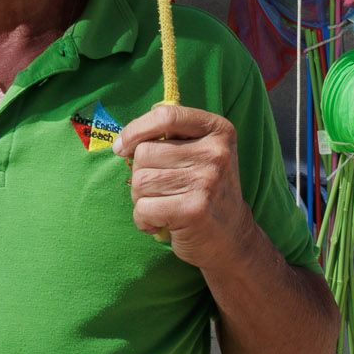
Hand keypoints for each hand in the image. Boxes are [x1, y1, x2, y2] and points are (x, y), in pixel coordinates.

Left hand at [114, 103, 260, 270]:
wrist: (231, 237)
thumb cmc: (204, 191)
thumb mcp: (200, 153)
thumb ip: (171, 137)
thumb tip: (123, 142)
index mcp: (218, 130)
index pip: (166, 116)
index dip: (135, 130)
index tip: (122, 147)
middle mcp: (216, 152)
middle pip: (145, 152)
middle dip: (141, 173)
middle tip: (161, 190)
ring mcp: (206, 181)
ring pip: (140, 181)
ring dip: (141, 198)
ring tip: (164, 205)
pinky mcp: (193, 210)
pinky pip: (143, 208)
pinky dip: (143, 219)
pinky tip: (161, 223)